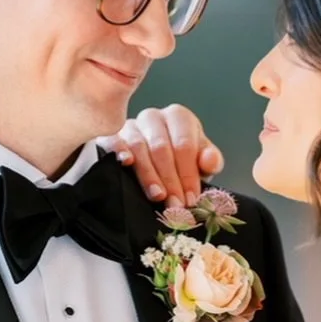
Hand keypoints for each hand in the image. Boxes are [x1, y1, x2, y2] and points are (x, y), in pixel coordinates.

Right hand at [96, 103, 223, 209]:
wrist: (154, 164)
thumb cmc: (179, 162)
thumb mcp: (199, 163)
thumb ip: (210, 161)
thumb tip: (209, 161)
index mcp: (178, 118)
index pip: (184, 145)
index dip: (188, 174)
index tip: (190, 198)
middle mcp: (153, 117)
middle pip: (161, 147)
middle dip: (170, 179)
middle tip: (175, 204)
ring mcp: (130, 125)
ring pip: (138, 147)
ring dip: (149, 175)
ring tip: (158, 196)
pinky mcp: (111, 135)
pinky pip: (114, 141)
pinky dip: (119, 152)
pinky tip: (126, 164)